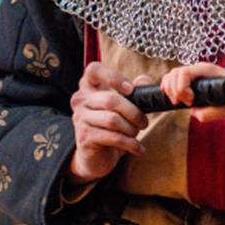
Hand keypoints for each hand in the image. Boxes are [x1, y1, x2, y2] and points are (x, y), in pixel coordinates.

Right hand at [67, 62, 151, 184]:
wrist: (97, 155)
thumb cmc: (113, 126)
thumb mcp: (126, 105)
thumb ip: (136, 90)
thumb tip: (144, 80)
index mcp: (88, 86)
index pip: (94, 70)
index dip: (114, 78)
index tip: (130, 89)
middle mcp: (80, 99)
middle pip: (111, 100)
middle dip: (134, 112)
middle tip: (143, 122)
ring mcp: (79, 118)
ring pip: (112, 120)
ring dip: (132, 129)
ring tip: (137, 134)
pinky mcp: (84, 137)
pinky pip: (113, 137)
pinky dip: (130, 143)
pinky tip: (138, 148)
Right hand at [160, 62, 224, 121]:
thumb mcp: (224, 109)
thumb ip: (211, 113)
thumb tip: (195, 113)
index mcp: (207, 70)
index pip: (185, 72)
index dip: (182, 88)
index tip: (191, 101)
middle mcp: (197, 69)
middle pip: (175, 73)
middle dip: (176, 91)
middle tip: (186, 103)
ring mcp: (190, 72)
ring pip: (170, 75)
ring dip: (170, 90)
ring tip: (179, 101)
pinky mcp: (184, 78)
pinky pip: (169, 78)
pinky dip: (167, 88)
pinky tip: (173, 97)